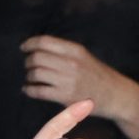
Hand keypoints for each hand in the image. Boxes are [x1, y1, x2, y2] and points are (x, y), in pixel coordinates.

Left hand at [20, 36, 138, 138]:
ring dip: (29, 75)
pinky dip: (29, 90)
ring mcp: (68, 80)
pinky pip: (39, 91)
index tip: (23, 47)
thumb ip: (64, 52)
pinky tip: (28, 89)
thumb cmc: (98, 75)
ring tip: (30, 77)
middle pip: (37, 57)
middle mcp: (71, 63)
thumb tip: (39, 48)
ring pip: (36, 73)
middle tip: (28, 64)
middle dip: (28, 61)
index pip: (45, 41)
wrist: (115, 95)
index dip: (30, 43)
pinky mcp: (65, 97)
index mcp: (75, 50)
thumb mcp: (84, 56)